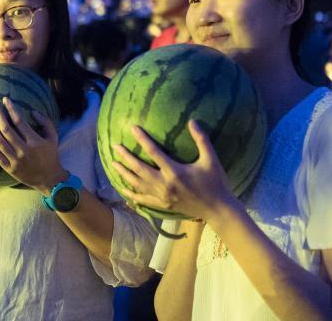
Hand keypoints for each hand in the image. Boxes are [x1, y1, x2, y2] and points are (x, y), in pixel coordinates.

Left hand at [0, 97, 65, 193]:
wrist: (49, 178)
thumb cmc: (50, 155)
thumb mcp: (53, 137)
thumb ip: (45, 122)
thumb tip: (32, 111)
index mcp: (34, 141)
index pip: (19, 121)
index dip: (11, 109)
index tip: (5, 100)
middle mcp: (23, 150)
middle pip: (6, 129)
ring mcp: (15, 160)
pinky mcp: (9, 169)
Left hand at [111, 121, 237, 222]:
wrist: (218, 209)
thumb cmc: (215, 183)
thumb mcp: (211, 160)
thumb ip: (201, 140)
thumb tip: (192, 121)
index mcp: (175, 172)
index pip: (153, 152)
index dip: (142, 139)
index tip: (133, 128)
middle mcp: (165, 184)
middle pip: (139, 169)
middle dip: (126, 157)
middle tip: (115, 146)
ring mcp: (162, 196)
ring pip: (138, 184)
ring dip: (124, 173)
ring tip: (113, 164)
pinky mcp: (163, 205)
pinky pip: (143, 199)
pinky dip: (131, 194)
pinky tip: (123, 190)